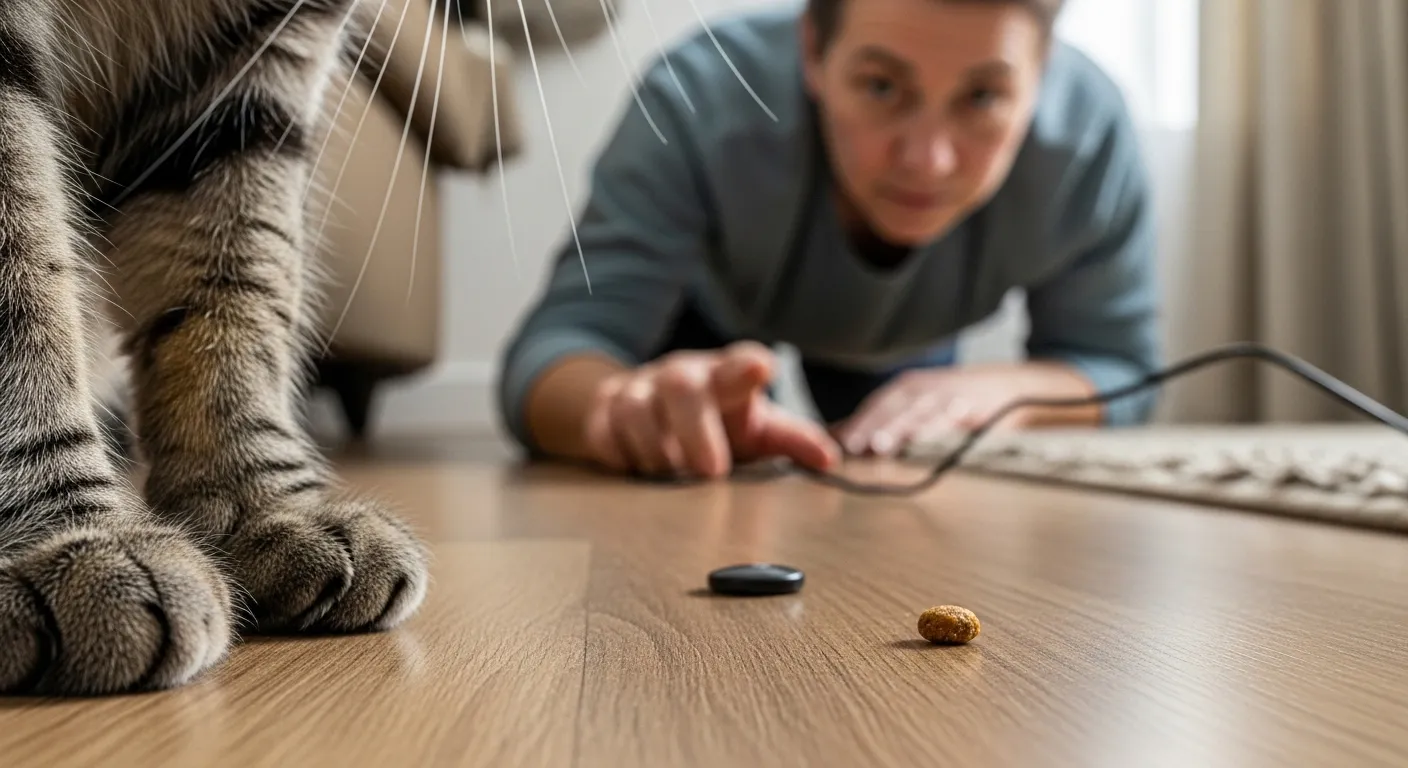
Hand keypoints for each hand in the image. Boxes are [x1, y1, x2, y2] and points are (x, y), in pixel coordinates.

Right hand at [582, 341, 841, 477]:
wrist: (652, 410)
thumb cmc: (718, 421)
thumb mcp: (756, 429)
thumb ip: (792, 441)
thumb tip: (831, 459)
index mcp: (725, 377)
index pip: (739, 362)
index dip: (747, 366)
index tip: (761, 369)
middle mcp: (681, 375)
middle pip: (682, 385)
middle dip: (695, 428)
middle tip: (712, 471)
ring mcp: (639, 390)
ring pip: (635, 409)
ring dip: (656, 450)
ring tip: (672, 475)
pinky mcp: (605, 411)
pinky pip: (605, 431)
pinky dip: (621, 456)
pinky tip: (636, 470)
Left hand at [832, 363, 1098, 456]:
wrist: (1013, 385)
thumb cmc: (958, 403)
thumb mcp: (919, 408)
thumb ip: (884, 423)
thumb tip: (840, 438)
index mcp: (909, 389)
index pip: (876, 405)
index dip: (856, 422)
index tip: (834, 444)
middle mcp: (925, 388)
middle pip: (891, 407)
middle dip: (870, 426)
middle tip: (850, 446)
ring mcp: (949, 394)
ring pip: (918, 412)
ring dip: (898, 428)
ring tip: (880, 445)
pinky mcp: (974, 404)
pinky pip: (953, 416)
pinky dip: (937, 426)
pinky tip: (923, 438)